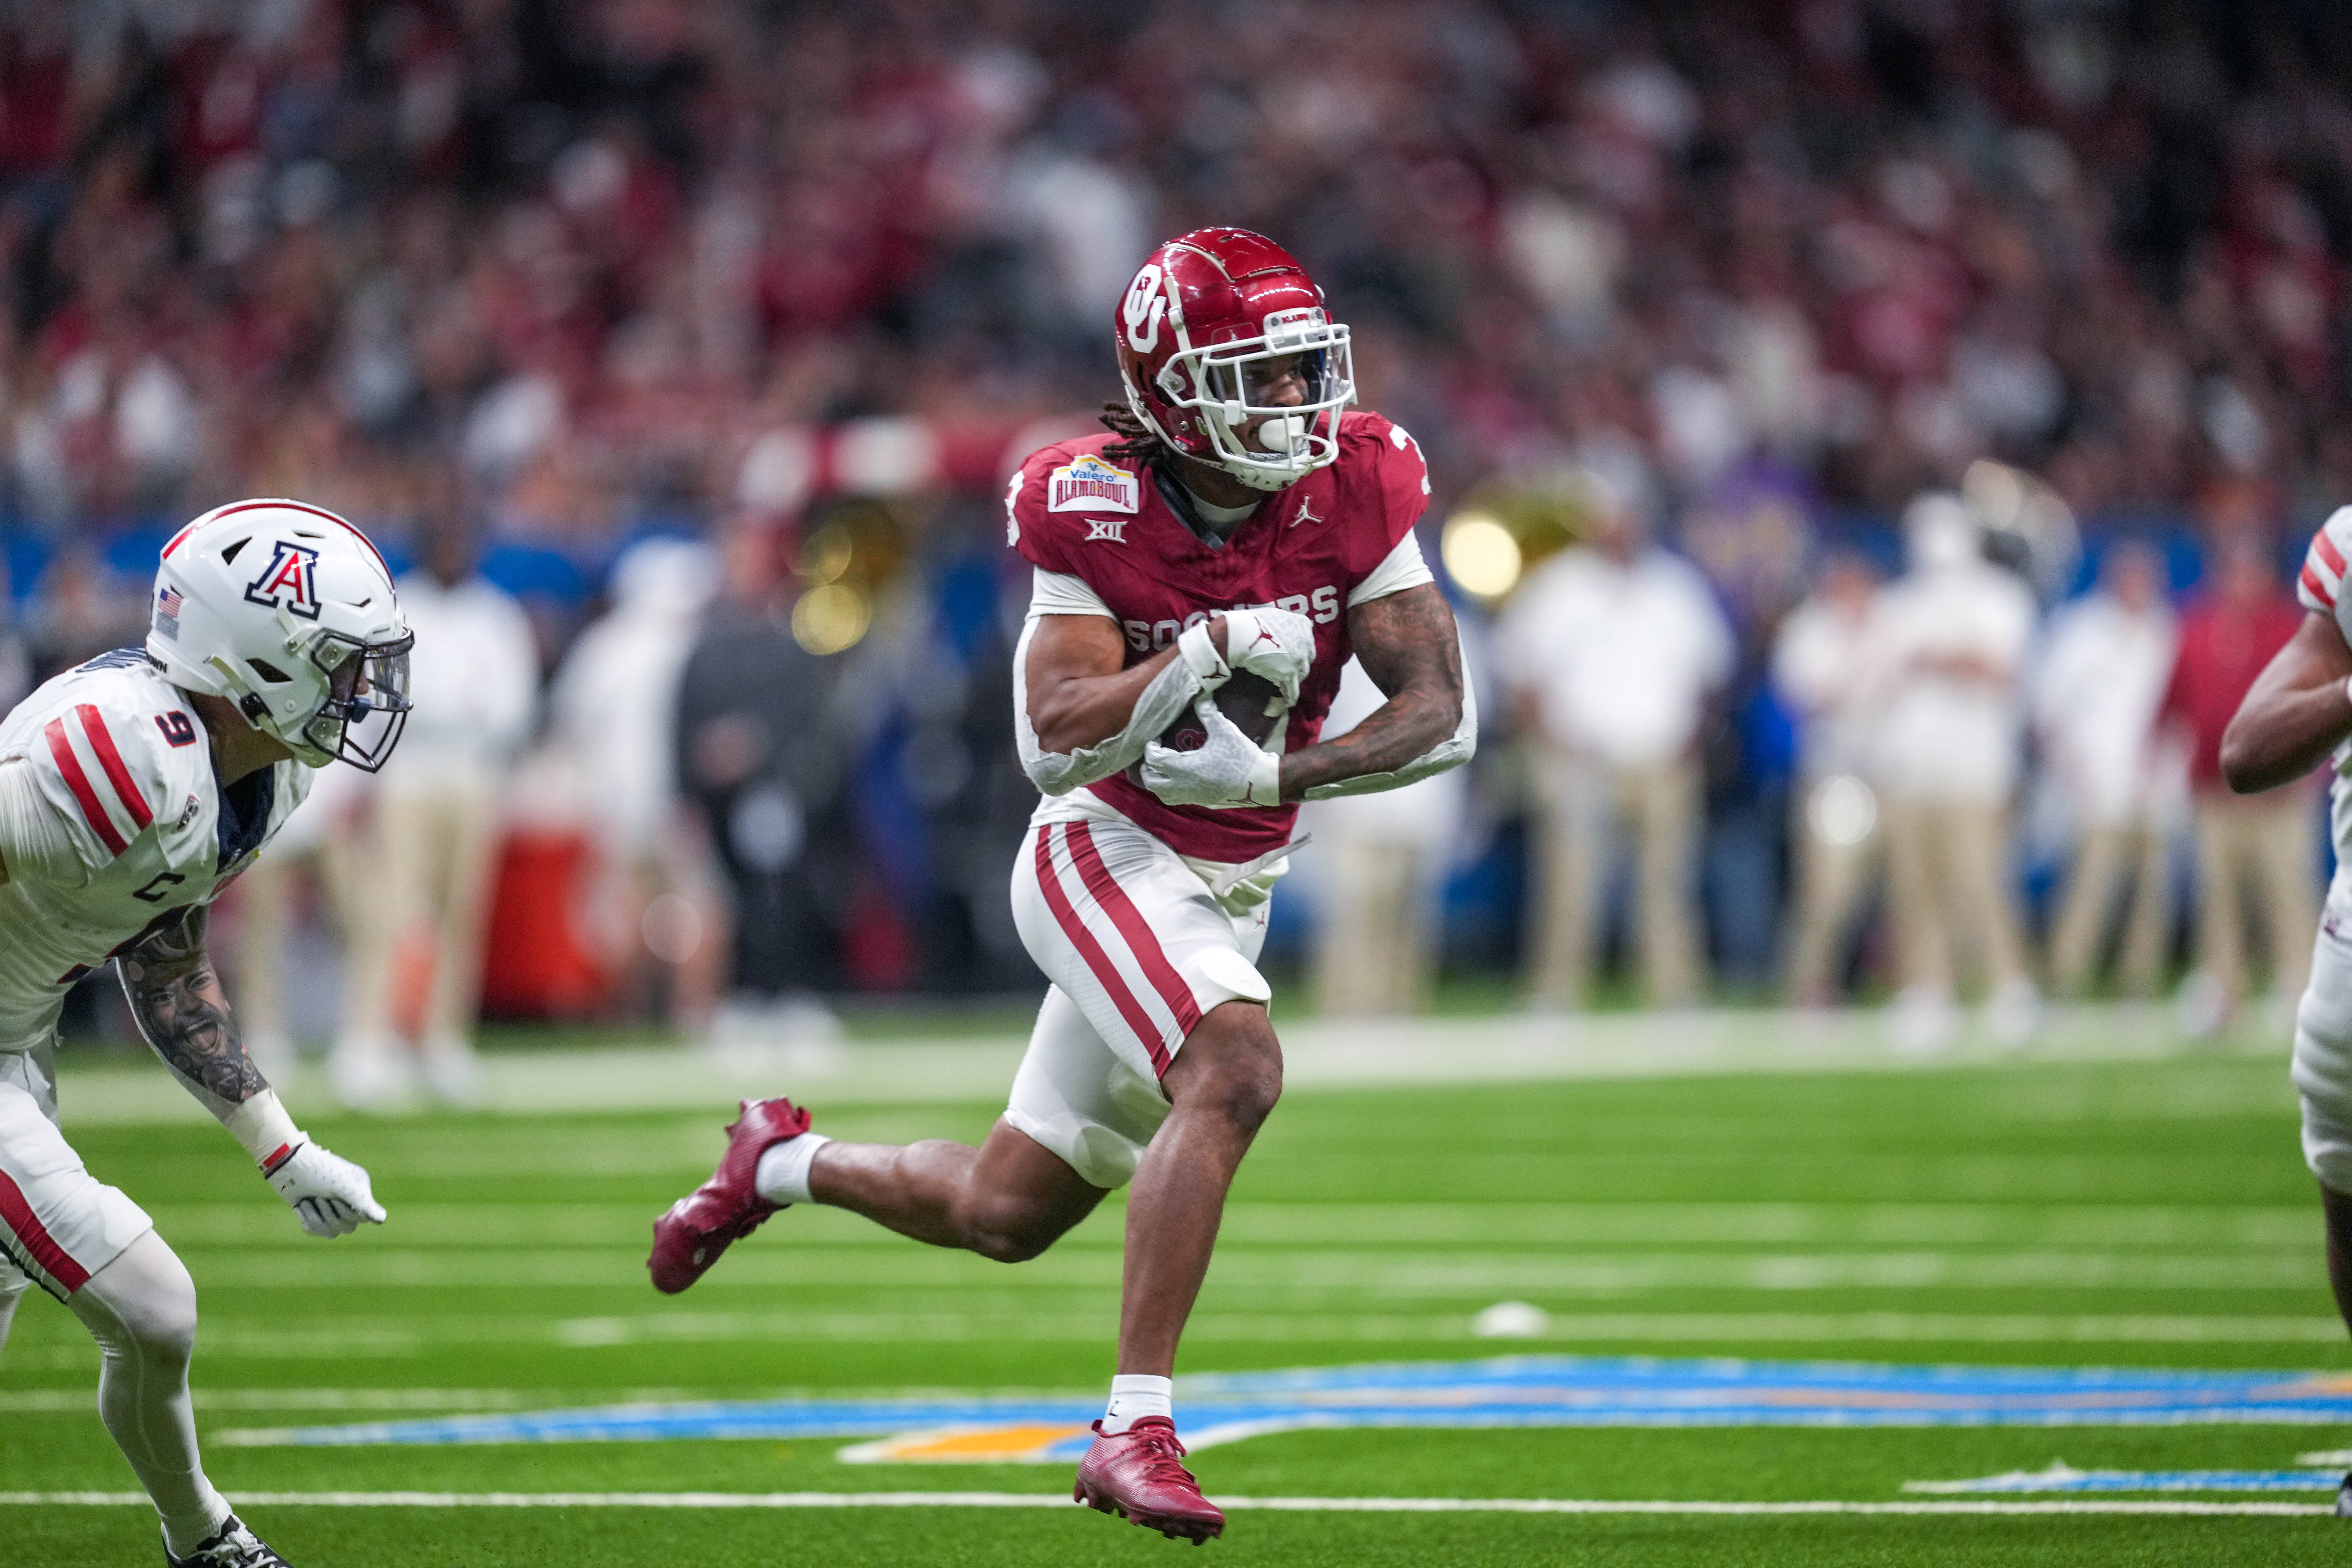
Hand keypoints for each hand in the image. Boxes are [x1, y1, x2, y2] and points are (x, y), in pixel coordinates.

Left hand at [265, 1141, 386, 1236]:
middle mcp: (349, 1199)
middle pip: (348, 1226)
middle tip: (317, 1197)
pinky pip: (318, 1230)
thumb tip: (381, 1220)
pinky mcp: (316, 1212)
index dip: (347, 1212)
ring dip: (316, 1219)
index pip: (363, 1217)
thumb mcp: (342, 1185)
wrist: (286, 1164)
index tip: (332, 1197)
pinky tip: (300, 1206)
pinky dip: (307, 1221)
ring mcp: (331, 1206)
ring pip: (332, 1231)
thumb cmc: (316, 1170)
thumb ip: (363, 1203)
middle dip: (329, 1215)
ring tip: (305, 1202)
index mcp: (360, 1189)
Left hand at [1141, 698, 1281, 807]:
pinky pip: (1175, 799)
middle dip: (1148, 766)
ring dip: (1157, 780)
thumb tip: (1201, 695)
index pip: (1153, 759)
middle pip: (1150, 780)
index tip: (1157, 738)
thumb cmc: (1241, 756)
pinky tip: (1180, 778)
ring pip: (1161, 793)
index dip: (1151, 747)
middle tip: (1157, 753)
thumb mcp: (1224, 730)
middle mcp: (1183, 785)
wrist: (1260, 783)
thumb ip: (1208, 713)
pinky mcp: (1201, 802)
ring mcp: (1191, 796)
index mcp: (1183, 768)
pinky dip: (1170, 789)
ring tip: (1164, 767)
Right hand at [1221, 607, 1314, 704]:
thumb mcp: (1273, 616)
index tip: (1292, 652)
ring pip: (1302, 673)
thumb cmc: (1252, 622)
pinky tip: (1288, 701)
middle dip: (1299, 663)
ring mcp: (1298, 659)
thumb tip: (1282, 627)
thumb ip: (1283, 622)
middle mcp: (1305, 642)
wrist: (1242, 634)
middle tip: (1288, 667)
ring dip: (1294, 678)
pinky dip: (1291, 696)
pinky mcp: (1289, 674)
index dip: (1299, 648)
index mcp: (1301, 625)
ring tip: (1285, 683)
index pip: (1306, 640)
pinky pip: (1293, 690)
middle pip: (1307, 658)